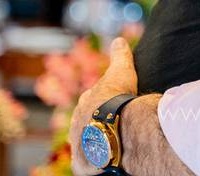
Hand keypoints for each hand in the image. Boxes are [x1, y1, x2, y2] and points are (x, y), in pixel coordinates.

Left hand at [69, 37, 137, 175]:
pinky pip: (88, 161)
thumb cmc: (117, 98)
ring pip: (87, 140)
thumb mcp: (122, 71)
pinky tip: (106, 158)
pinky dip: (95, 160)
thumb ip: (120, 55)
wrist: (113, 127)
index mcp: (86, 101)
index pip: (93, 99)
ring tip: (114, 141)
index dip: (104, 100)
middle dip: (97, 121)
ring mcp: (79, 141)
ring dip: (97, 139)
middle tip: (114, 122)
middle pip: (87, 120)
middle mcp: (77, 121)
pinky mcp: (83, 161)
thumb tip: (118, 39)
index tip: (114, 102)